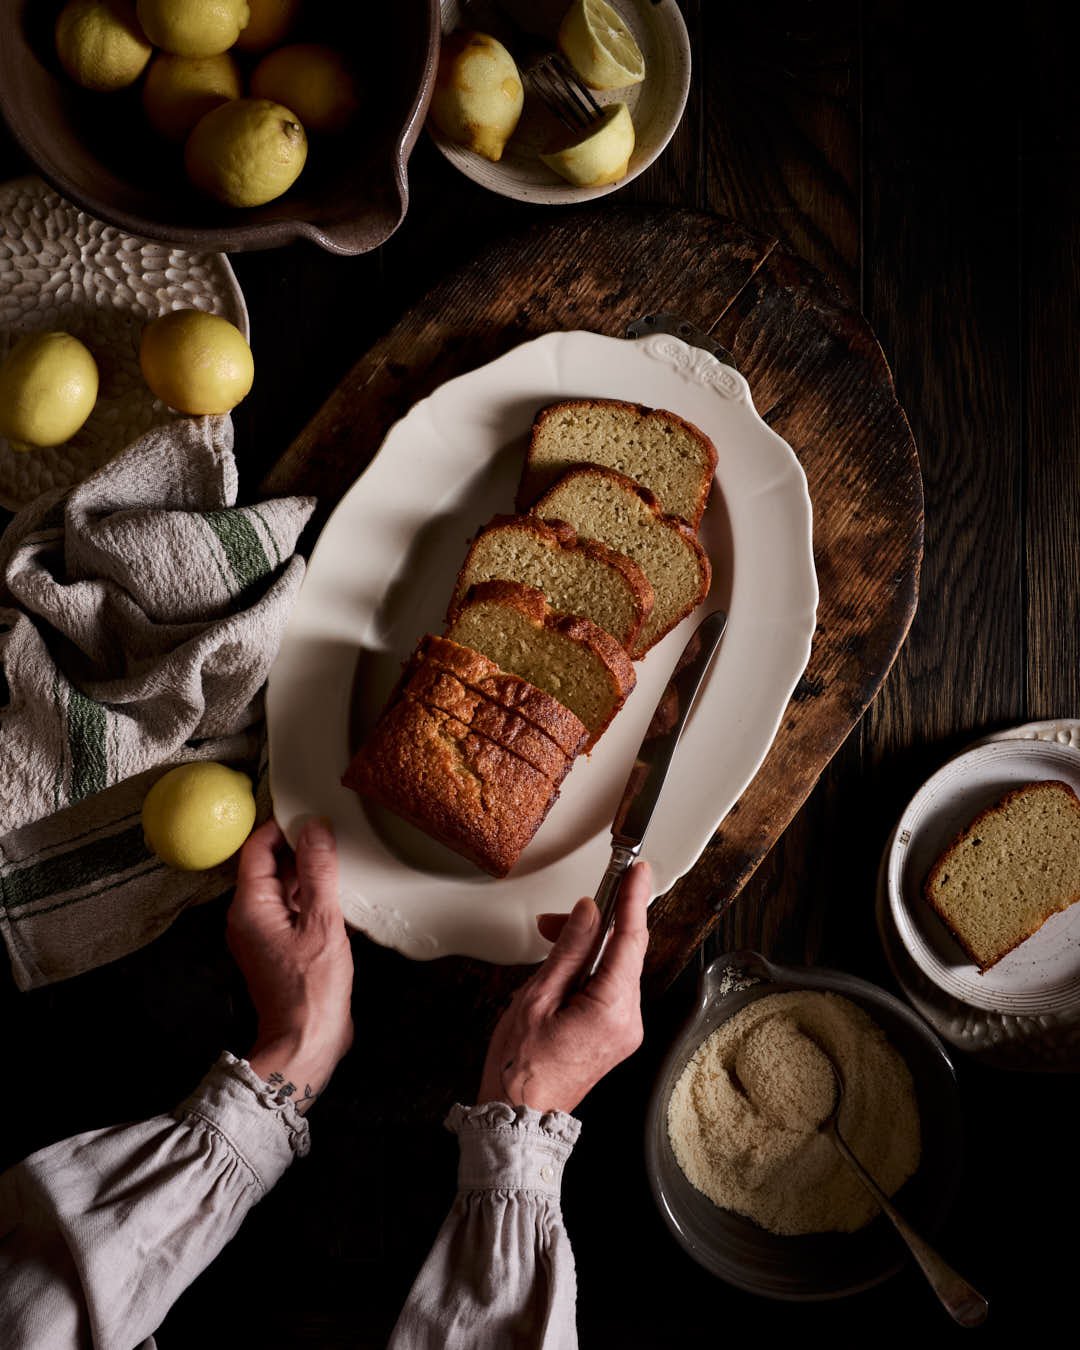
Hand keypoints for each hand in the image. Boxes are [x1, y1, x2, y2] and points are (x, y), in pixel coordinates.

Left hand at [226, 817, 353, 1112]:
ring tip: (340, 861)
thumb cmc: (310, 990)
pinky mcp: (279, 947)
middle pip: (269, 866)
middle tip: (332, 832)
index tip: (309, 812)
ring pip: (282, 887)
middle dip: (299, 847)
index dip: (281, 825)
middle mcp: (248, 917)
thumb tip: (315, 828)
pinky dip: (311, 897)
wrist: (306, 1042)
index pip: (256, 848)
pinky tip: (337, 895)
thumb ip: (318, 871)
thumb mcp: (322, 922)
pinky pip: (292, 909)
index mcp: (249, 906)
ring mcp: (263, 933)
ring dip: (308, 873)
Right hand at [478, 862, 650, 1114]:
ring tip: (553, 942)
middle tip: (557, 919)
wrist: (521, 1116)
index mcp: (612, 1010)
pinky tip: (567, 967)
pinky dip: (592, 970)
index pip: (630, 940)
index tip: (638, 872)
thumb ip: (569, 950)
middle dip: (596, 926)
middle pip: (625, 953)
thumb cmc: (521, 1068)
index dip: (634, 900)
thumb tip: (589, 913)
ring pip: (618, 969)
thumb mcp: (537, 998)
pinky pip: (612, 987)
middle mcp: (629, 1021)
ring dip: (590, 948)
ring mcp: (626, 1030)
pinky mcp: (617, 1034)